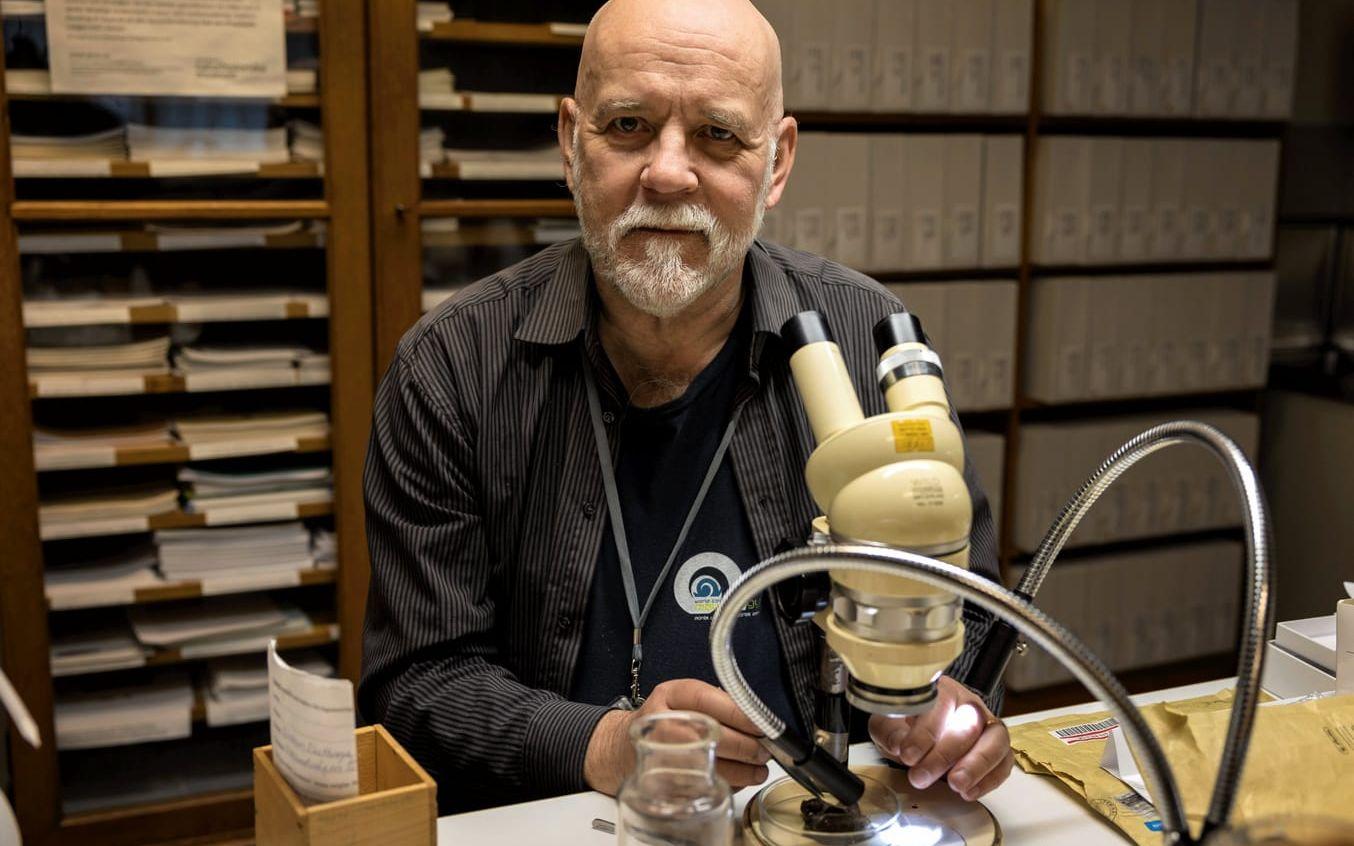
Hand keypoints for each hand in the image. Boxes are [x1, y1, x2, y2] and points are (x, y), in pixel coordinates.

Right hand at [583, 679, 771, 795]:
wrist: (621, 748)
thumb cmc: (663, 721)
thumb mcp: (682, 699)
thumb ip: (717, 703)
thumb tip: (758, 718)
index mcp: (670, 695)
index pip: (710, 700)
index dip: (741, 715)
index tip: (764, 726)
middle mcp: (661, 721)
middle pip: (712, 735)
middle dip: (747, 747)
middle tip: (764, 751)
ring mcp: (659, 753)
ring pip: (710, 765)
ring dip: (743, 771)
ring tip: (758, 770)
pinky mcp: (661, 782)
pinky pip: (700, 786)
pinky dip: (726, 785)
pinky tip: (737, 780)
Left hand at [868, 675, 1012, 801]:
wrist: (919, 734)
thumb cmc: (905, 723)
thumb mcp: (887, 723)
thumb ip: (890, 731)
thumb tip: (899, 745)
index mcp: (942, 689)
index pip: (940, 704)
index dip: (925, 732)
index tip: (908, 754)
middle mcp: (969, 704)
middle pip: (969, 724)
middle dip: (944, 754)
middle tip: (921, 776)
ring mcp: (987, 725)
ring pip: (995, 741)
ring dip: (975, 766)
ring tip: (955, 786)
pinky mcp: (998, 749)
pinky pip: (1004, 763)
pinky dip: (989, 780)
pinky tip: (968, 792)